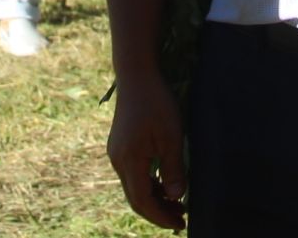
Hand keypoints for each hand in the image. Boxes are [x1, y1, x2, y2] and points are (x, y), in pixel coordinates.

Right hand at [107, 73, 187, 230]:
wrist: (136, 75)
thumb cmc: (156, 102)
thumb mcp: (171, 136)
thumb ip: (173, 169)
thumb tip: (176, 198)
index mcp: (129, 160)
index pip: (143, 201)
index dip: (161, 216)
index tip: (180, 224)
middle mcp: (118, 160)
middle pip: (136, 198)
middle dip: (158, 212)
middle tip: (180, 220)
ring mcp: (117, 153)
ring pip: (133, 187)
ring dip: (154, 198)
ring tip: (177, 204)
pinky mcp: (120, 146)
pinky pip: (132, 174)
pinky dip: (148, 184)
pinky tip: (164, 184)